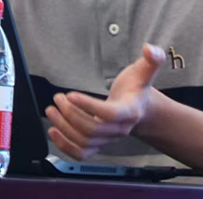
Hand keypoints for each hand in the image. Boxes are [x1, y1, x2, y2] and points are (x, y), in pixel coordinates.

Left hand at [45, 43, 165, 160]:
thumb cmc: (137, 89)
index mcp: (130, 111)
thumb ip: (151, 59)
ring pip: (84, 142)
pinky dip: (64, 146)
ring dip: (64, 128)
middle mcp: (119, 129)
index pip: (109, 114)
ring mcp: (108, 139)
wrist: (140, 110)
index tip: (71, 95)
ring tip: (52, 110)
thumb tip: (150, 49)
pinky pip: (81, 153)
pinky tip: (53, 131)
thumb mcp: (144, 71)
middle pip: (92, 130)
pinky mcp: (98, 144)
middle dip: (71, 114)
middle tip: (58, 98)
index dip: (89, 106)